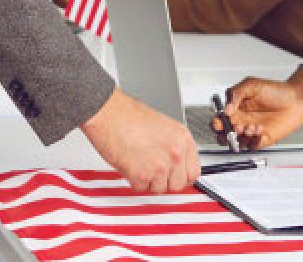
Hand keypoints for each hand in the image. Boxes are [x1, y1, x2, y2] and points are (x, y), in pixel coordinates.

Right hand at [81, 89, 200, 193]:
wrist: (109, 114)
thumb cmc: (128, 116)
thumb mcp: (163, 126)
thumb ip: (173, 146)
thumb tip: (175, 163)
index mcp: (182, 138)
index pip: (193, 172)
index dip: (182, 176)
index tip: (175, 177)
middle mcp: (175, 153)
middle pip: (178, 185)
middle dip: (165, 181)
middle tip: (153, 171)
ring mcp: (160, 165)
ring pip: (160, 189)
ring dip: (148, 181)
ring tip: (139, 163)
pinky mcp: (143, 175)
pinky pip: (142, 189)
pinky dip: (134, 181)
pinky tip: (130, 165)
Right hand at [219, 65, 302, 149]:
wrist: (296, 100)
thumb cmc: (276, 91)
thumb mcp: (252, 85)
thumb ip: (236, 94)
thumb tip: (226, 108)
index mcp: (236, 109)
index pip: (219, 120)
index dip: (217, 122)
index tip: (221, 121)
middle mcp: (241, 121)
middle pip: (224, 135)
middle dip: (226, 133)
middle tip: (236, 127)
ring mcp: (250, 131)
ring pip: (237, 142)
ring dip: (241, 137)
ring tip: (250, 126)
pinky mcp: (261, 139)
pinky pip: (251, 146)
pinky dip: (253, 140)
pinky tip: (259, 130)